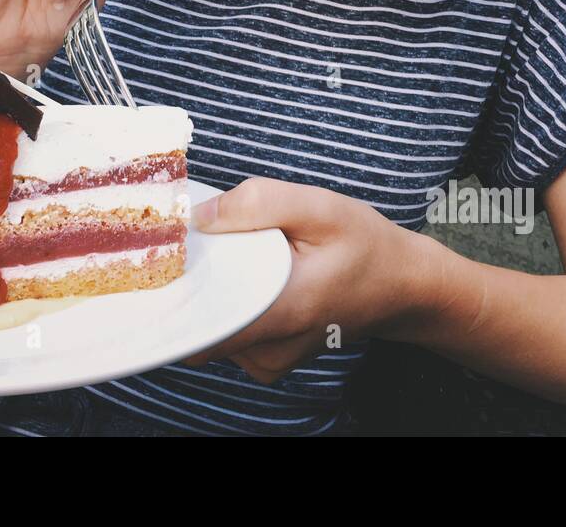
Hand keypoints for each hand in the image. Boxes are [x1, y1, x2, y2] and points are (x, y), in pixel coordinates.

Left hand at [180, 177, 442, 382]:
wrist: (405, 287)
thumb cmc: (366, 245)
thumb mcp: (321, 208)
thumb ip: (258, 204)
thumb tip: (199, 216)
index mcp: (283, 311)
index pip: (202, 321)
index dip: (174, 287)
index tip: (161, 255)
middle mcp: (269, 350)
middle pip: (198, 322)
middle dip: (188, 282)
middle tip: (194, 242)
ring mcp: (267, 362)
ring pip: (209, 328)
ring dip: (209, 290)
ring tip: (231, 256)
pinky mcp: (267, 360)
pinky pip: (225, 333)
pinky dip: (225, 303)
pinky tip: (245, 276)